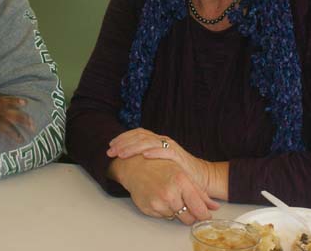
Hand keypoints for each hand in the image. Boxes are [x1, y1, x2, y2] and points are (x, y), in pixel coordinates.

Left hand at [108, 128, 227, 199]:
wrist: (200, 177)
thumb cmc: (175, 172)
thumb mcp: (156, 163)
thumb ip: (144, 159)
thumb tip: (123, 161)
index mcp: (156, 140)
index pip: (136, 134)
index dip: (122, 138)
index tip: (110, 145)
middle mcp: (162, 141)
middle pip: (139, 137)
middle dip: (123, 143)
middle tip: (111, 151)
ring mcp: (171, 147)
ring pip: (149, 142)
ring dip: (133, 148)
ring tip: (121, 153)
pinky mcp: (179, 157)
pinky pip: (166, 152)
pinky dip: (154, 152)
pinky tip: (144, 155)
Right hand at [108, 155, 218, 223]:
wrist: (135, 165)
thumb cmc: (160, 166)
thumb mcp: (183, 173)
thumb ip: (200, 192)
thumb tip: (214, 207)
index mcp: (181, 181)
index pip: (199, 209)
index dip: (204, 215)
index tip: (205, 215)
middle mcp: (170, 193)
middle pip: (188, 218)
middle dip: (190, 215)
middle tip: (185, 205)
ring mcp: (158, 202)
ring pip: (175, 218)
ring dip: (175, 210)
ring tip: (168, 195)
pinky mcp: (148, 208)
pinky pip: (162, 216)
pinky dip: (163, 210)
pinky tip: (159, 197)